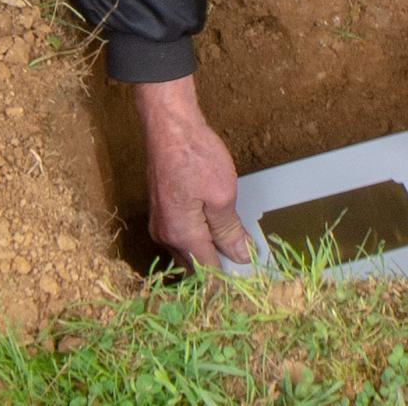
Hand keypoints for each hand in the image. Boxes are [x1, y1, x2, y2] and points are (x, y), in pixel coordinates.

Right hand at [133, 75, 249, 267]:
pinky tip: (213, 228)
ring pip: (186, 251)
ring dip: (207, 252)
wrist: (169, 125)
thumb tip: (240, 256)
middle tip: (244, 264)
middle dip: (216, 269)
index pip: (207, 272)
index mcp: (182, 235)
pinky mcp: (161, 208)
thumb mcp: (222, 194)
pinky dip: (197, 237)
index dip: (227, 281)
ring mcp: (160, 222)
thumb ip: (229, 231)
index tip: (246, 282)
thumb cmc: (195, 155)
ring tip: (233, 246)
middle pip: (194, 265)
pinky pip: (180, 235)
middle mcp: (165, 235)